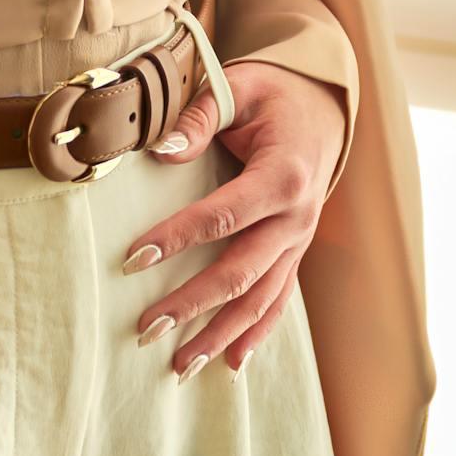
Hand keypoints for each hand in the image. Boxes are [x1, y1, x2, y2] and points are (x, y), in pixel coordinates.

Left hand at [122, 54, 346, 377]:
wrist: (322, 109)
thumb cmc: (273, 96)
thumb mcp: (240, 89)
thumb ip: (199, 117)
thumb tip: (160, 151)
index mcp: (284, 176)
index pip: (224, 215)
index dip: (178, 237)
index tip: (133, 258)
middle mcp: (297, 218)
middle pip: (241, 271)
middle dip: (193, 304)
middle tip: (145, 328)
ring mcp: (299, 241)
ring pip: (260, 299)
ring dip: (220, 334)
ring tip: (179, 366)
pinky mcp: (295, 253)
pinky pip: (278, 300)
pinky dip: (256, 334)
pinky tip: (231, 365)